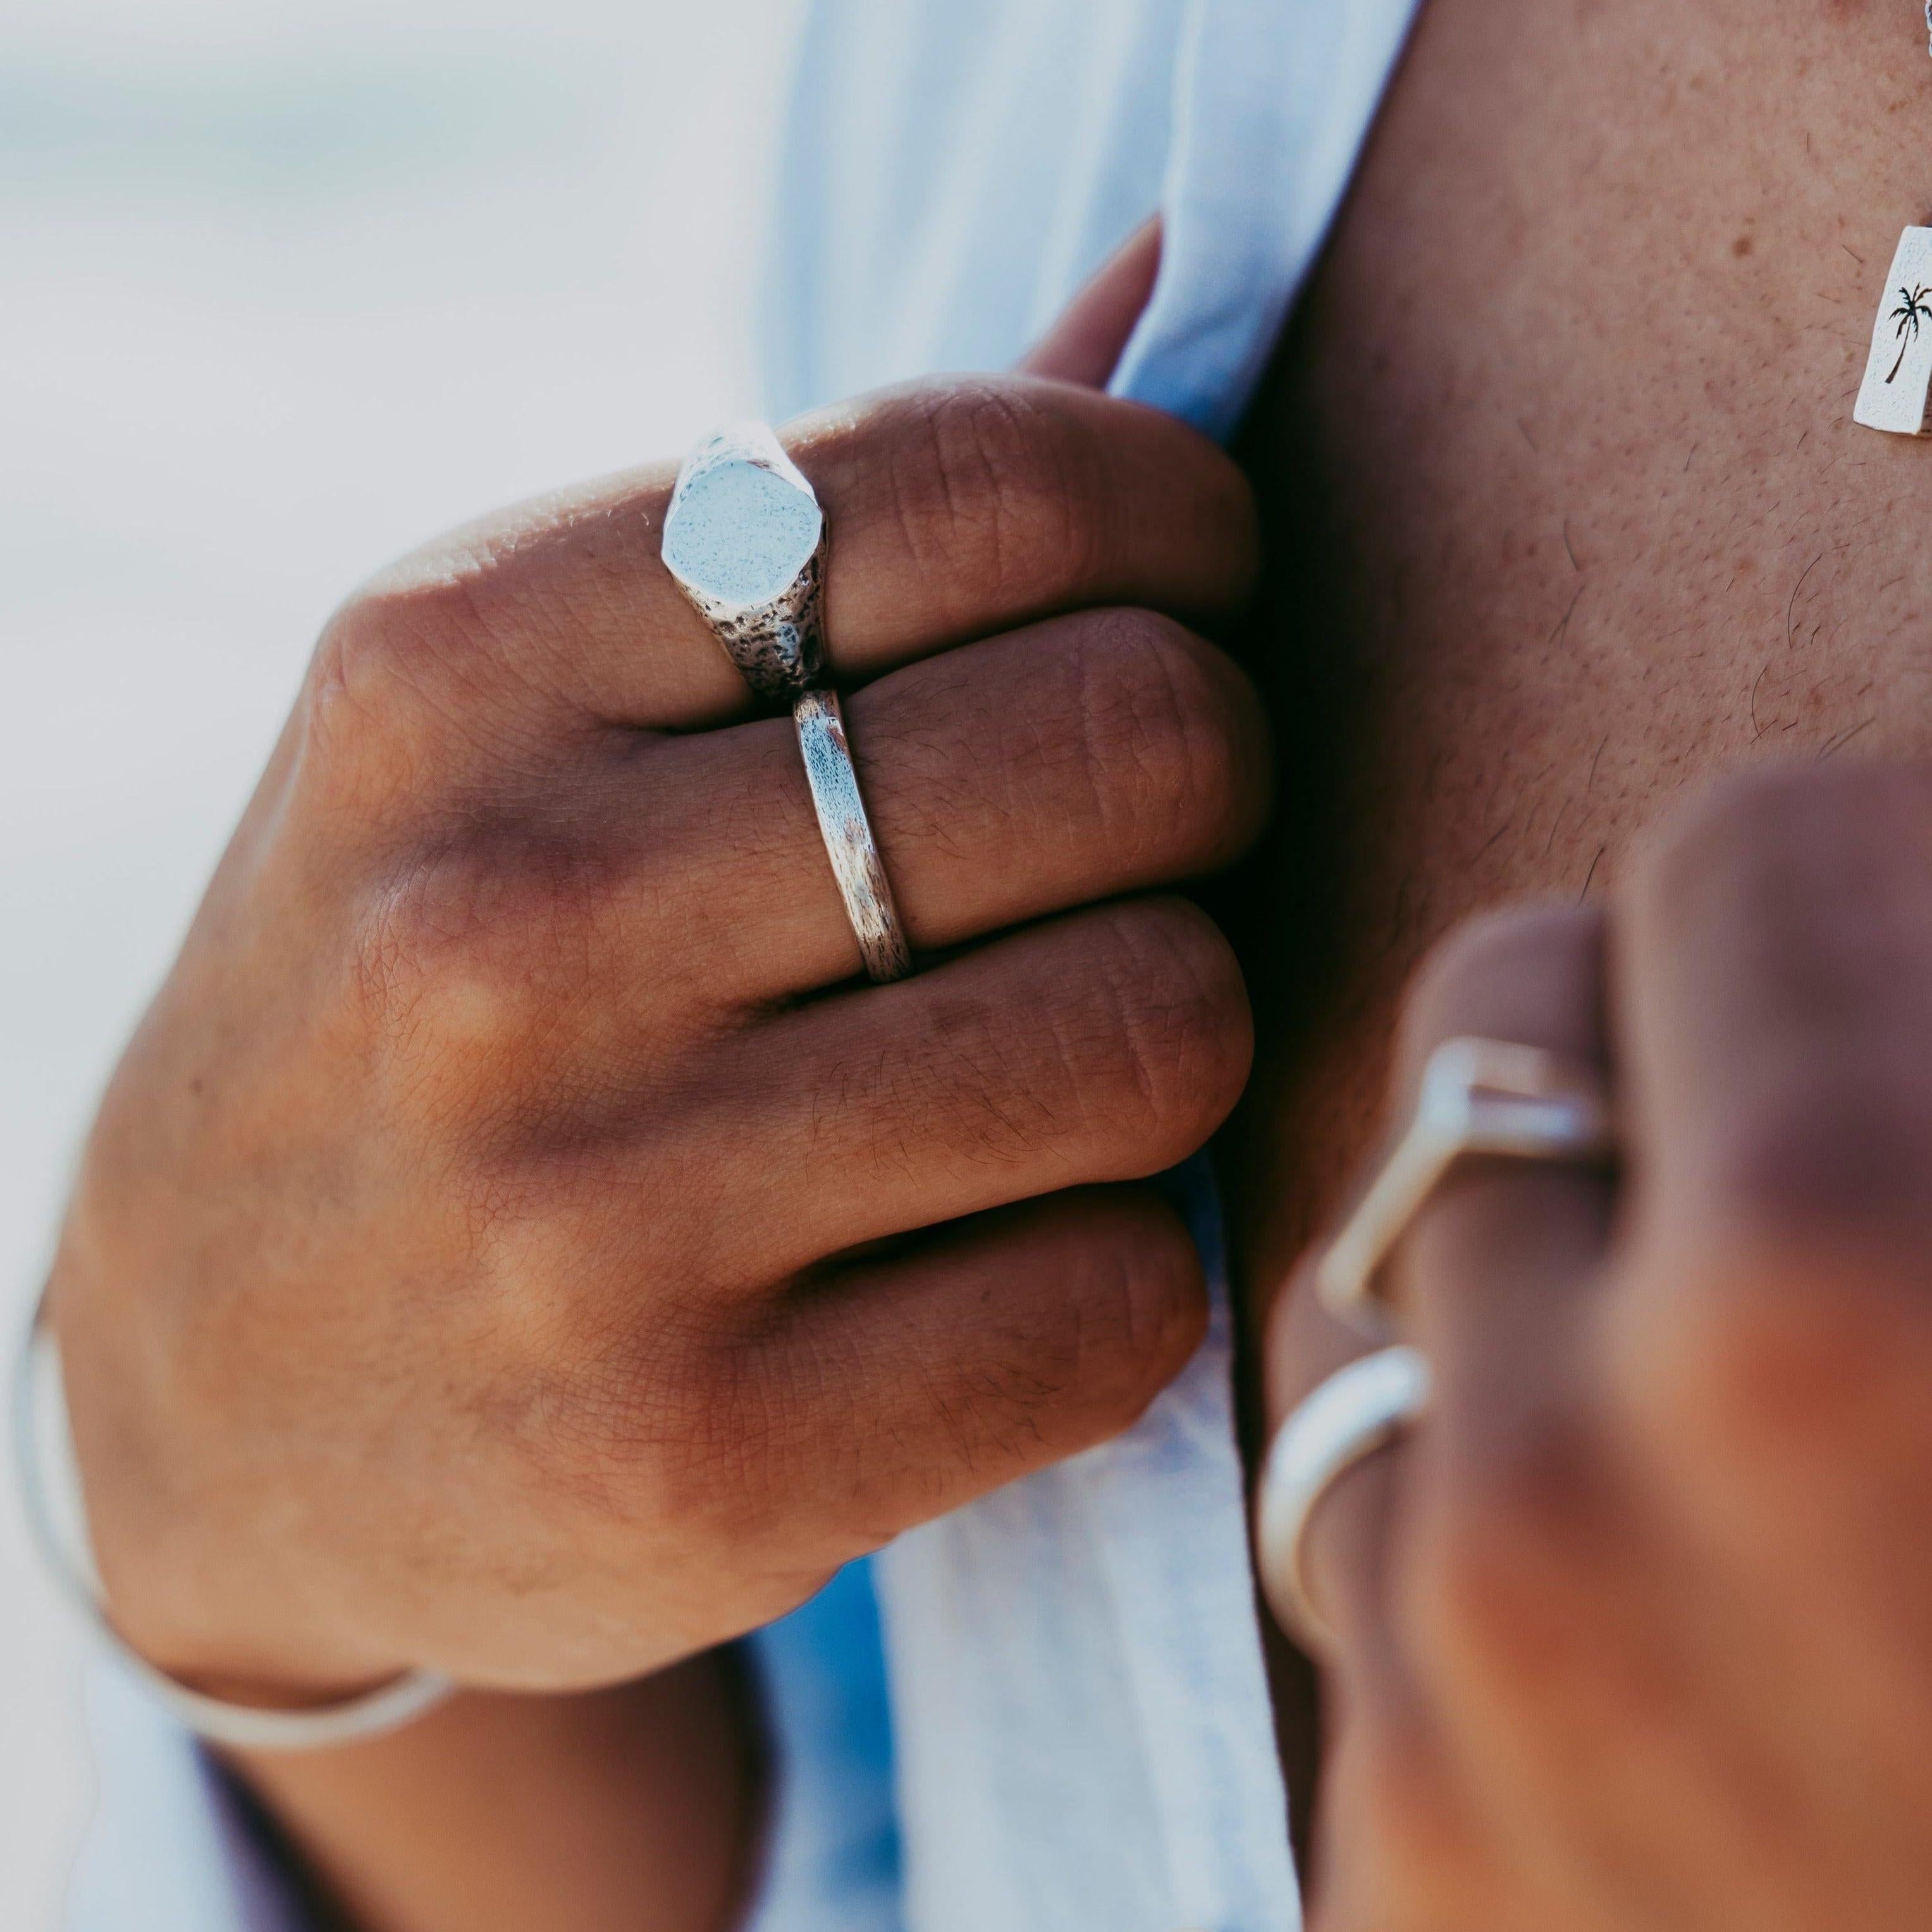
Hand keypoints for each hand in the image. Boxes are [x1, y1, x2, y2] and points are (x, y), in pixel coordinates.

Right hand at [52, 372, 1265, 1700]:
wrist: (206, 1388)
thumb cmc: (424, 994)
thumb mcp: (527, 713)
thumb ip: (840, 514)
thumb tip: (1166, 284)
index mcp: (461, 664)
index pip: (982, 485)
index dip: (1176, 522)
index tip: (1185, 592)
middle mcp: (505, 924)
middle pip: (1126, 748)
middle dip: (1214, 770)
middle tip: (1154, 831)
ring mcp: (594, 1216)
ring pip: (1158, 1029)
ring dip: (1184, 1025)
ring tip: (1075, 1039)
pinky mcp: (703, 1465)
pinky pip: (1120, 1299)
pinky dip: (1131, 1260)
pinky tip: (1015, 1243)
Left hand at [1270, 760, 1931, 1931]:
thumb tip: (1911, 924)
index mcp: (1853, 1279)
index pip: (1731, 855)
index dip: (1871, 888)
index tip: (1928, 942)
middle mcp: (1580, 1479)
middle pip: (1501, 1018)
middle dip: (1658, 1043)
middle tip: (1807, 1139)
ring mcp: (1447, 1686)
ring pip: (1390, 1269)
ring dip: (1539, 1280)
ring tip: (1727, 1389)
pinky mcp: (1392, 1873)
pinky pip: (1360, 1542)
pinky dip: (1482, 1519)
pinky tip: (1660, 1616)